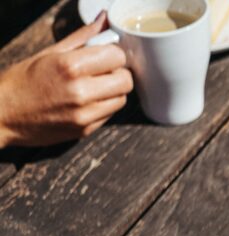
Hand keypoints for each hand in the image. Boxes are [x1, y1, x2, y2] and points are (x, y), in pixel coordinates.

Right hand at [0, 14, 132, 147]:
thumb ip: (82, 38)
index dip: (113, 53)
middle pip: (126, 80)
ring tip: (93, 86)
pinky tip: (86, 101)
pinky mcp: (85, 130)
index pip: (117, 56)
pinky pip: (110, 115)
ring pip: (122, 99)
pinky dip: (104, 106)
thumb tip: (104, 21)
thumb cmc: (22, 82)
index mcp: (71, 67)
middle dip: (118, 72)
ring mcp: (84, 115)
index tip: (104, 54)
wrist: (3, 115)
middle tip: (102, 71)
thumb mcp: (50, 53)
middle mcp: (80, 92)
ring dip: (113, 91)